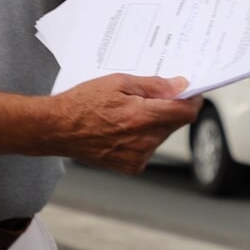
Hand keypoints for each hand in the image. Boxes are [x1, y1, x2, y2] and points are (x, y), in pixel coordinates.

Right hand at [50, 74, 200, 174]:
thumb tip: (179, 86)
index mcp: (141, 117)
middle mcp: (143, 141)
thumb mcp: (118, 82)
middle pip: (175, 123)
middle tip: (150, 98)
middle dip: (169, 109)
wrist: (57, 129)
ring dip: (155, 123)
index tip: (190, 92)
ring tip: (128, 114)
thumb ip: (153, 85)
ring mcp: (138, 157)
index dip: (192, 100)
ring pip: (162, 136)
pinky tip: (123, 129)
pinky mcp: (131, 167)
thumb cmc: (82, 103)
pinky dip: (143, 137)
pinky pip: (149, 149)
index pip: (185, 112)